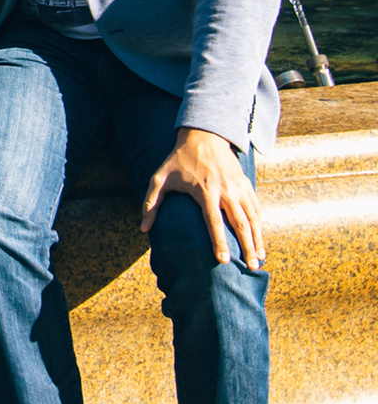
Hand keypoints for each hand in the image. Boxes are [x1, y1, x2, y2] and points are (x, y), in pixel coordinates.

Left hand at [143, 127, 263, 267]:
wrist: (204, 136)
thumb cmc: (178, 160)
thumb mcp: (160, 179)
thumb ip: (151, 204)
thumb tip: (143, 229)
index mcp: (206, 192)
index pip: (214, 223)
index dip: (219, 242)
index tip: (223, 260)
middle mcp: (226, 192)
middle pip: (240, 224)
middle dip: (247, 247)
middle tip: (250, 267)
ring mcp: (239, 188)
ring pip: (253, 218)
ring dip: (258, 239)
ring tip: (259, 259)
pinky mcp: (246, 184)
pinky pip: (256, 208)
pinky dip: (260, 224)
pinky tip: (260, 239)